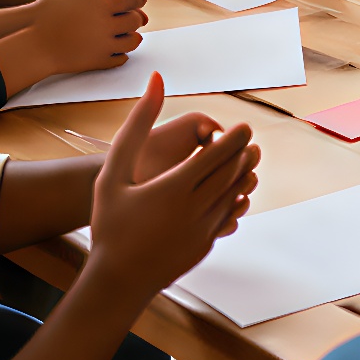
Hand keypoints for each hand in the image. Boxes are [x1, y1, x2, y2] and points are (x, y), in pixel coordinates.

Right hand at [19, 0, 148, 76]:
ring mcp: (104, 36)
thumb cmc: (43, 13)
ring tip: (125, 25)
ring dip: (132, 27)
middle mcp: (101, 12)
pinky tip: (115, 44)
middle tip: (131, 4)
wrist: (33, 44)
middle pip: (133, 2)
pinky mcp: (102, 56)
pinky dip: (123, 49)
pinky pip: (124, 53)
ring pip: (133, 29)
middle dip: (134, 1)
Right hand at [84, 74, 259, 300]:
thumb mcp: (113, 172)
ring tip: (247, 160)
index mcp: (175, 189)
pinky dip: (237, 200)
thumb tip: (156, 80)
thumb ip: (135, 125)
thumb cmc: (109, 223)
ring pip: (236, 194)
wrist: (116, 279)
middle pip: (234, 173)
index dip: (236, 139)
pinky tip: (235, 192)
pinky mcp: (206, 245)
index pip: (219, 156)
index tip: (243, 127)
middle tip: (250, 140)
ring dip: (245, 176)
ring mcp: (204, 230)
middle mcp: (196, 209)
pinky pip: (230, 216)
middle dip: (245, 154)